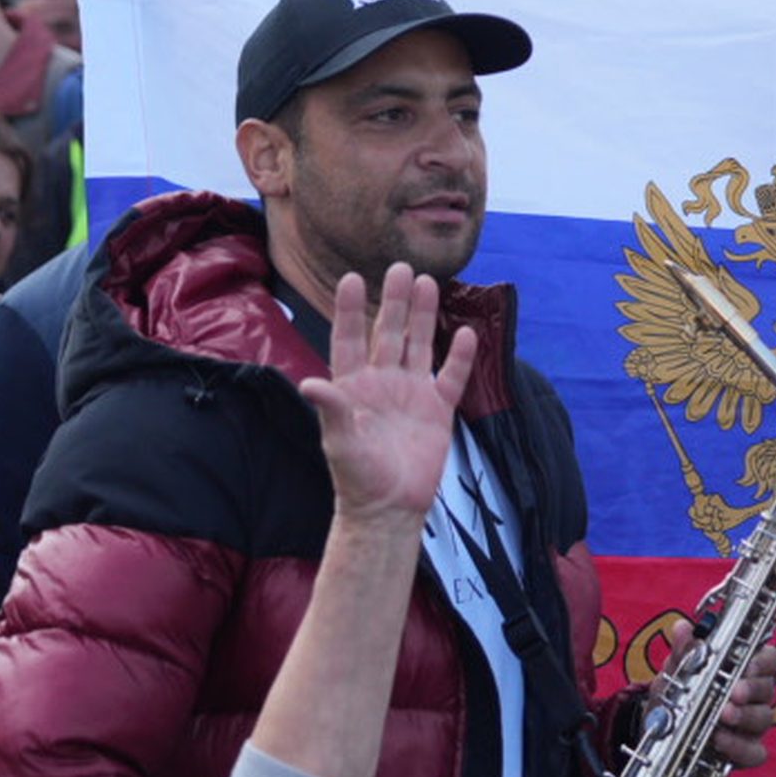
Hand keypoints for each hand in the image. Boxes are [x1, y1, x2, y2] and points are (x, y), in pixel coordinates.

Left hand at [297, 265, 477, 524]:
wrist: (390, 509)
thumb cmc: (357, 478)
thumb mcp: (340, 443)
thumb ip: (331, 410)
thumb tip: (310, 383)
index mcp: (353, 386)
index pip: (350, 339)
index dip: (351, 310)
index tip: (352, 278)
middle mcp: (382, 383)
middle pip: (389, 333)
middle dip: (394, 301)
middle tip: (401, 267)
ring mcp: (411, 394)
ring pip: (419, 345)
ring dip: (423, 316)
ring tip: (429, 282)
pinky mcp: (437, 410)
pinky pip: (451, 377)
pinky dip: (459, 356)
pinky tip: (465, 332)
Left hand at [670, 616, 775, 769]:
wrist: (664, 729)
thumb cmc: (681, 694)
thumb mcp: (678, 671)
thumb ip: (684, 651)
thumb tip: (683, 628)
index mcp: (746, 670)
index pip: (770, 659)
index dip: (763, 662)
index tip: (747, 665)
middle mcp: (755, 697)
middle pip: (768, 689)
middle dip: (751, 689)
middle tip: (734, 692)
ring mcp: (753, 726)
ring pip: (764, 719)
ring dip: (744, 716)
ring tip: (723, 716)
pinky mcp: (746, 751)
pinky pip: (754, 752)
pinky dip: (739, 747)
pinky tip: (720, 741)